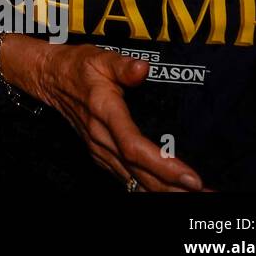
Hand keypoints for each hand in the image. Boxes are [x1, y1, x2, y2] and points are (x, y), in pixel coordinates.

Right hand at [27, 41, 206, 191]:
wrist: (49, 78)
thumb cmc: (76, 66)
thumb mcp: (99, 57)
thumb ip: (122, 65)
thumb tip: (143, 68)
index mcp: (104, 112)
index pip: (134, 146)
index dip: (162, 165)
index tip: (190, 176)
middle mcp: (101, 137)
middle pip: (139, 172)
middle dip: (173, 187)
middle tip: (207, 195)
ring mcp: (99, 149)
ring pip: (133, 180)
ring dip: (164, 192)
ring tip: (196, 198)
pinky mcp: (101, 155)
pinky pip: (126, 179)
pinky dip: (148, 189)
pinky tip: (168, 193)